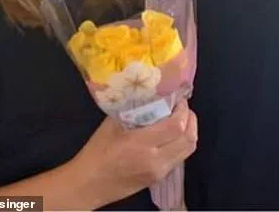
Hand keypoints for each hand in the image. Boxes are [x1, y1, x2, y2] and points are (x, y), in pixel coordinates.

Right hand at [71, 100, 197, 207]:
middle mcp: (155, 160)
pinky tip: (171, 134)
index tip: (179, 98)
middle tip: (182, 106)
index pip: (176, 126)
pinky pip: (179, 158)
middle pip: (188, 139)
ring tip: (180, 118)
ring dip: (189, 132)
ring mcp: (159, 172)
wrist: (88, 184)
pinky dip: (181, 143)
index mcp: (142, 144)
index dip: (183, 109)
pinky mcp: (158, 179)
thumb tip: (150, 94)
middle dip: (190, 119)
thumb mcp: (112, 124)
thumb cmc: (97, 151)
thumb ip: (133, 110)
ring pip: (187, 151)